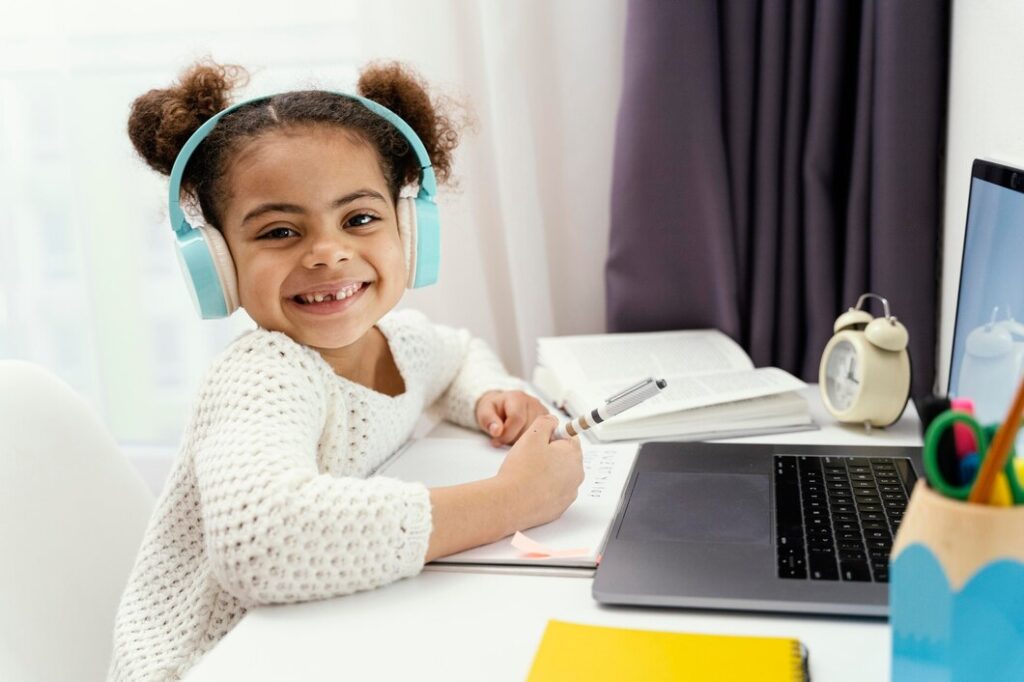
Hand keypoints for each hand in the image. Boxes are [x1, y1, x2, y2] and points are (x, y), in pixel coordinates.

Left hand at [475, 390, 550, 445]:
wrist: (502, 406)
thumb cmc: (494, 410)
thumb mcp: (484, 412)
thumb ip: (488, 420)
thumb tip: (497, 431)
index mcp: (517, 397)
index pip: (517, 419)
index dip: (507, 434)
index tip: (497, 441)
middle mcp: (533, 402)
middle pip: (528, 428)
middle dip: (514, 439)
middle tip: (503, 440)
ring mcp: (543, 411)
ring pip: (537, 434)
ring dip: (523, 441)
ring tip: (512, 437)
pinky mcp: (548, 420)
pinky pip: (544, 436)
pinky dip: (533, 441)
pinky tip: (522, 439)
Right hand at [495, 414, 584, 529]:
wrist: (510, 503)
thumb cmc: (521, 471)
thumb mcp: (532, 435)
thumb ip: (546, 422)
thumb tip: (553, 421)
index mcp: (573, 455)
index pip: (570, 438)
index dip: (552, 436)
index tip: (541, 440)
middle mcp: (576, 475)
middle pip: (565, 457)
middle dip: (550, 455)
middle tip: (530, 457)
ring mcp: (569, 493)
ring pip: (559, 476)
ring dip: (547, 472)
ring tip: (527, 474)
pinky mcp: (559, 508)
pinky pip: (553, 493)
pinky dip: (544, 489)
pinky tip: (529, 488)